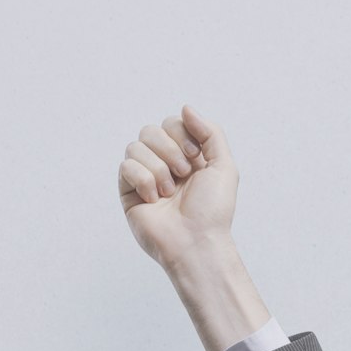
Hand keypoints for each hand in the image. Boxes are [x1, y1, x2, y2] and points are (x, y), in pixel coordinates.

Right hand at [120, 105, 239, 270]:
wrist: (197, 242)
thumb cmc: (213, 211)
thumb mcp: (224, 167)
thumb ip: (210, 133)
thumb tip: (186, 108)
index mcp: (186, 156)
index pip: (171, 123)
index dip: (181, 133)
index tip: (194, 156)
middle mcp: (164, 164)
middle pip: (151, 130)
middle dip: (169, 150)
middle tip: (183, 175)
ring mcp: (144, 177)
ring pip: (136, 146)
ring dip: (158, 169)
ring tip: (169, 193)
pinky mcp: (129, 191)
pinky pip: (125, 166)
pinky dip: (143, 180)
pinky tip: (154, 199)